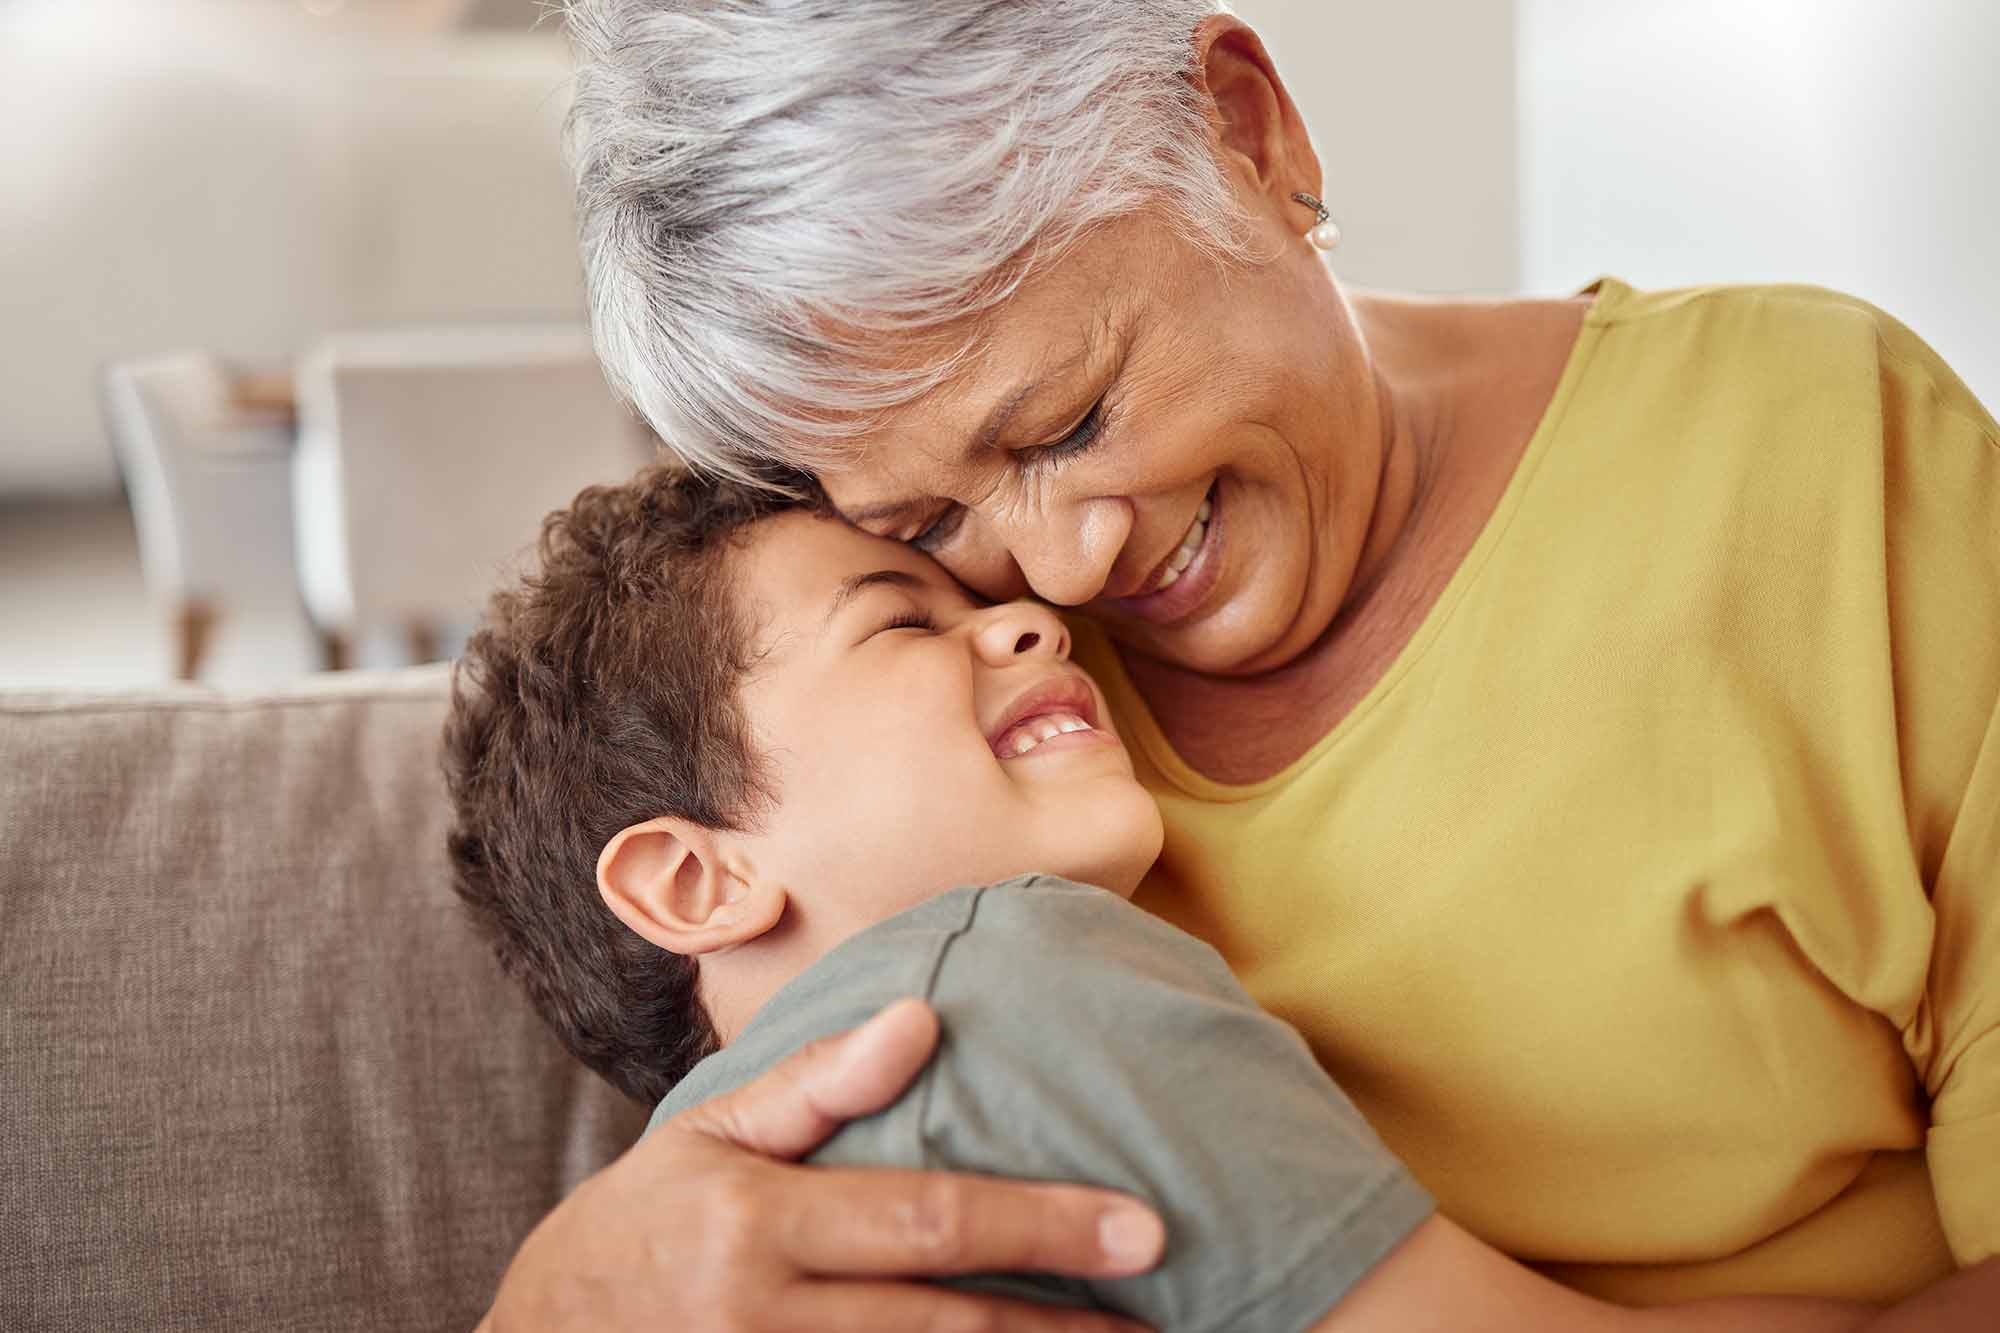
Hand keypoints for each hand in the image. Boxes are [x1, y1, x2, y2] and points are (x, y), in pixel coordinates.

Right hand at [483, 997, 1164, 1331]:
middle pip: (947, 1324)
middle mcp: (768, 1319)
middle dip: (1066, 1324)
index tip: (1142, 1228)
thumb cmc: (639, 1225)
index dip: (1043, 1225)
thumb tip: (921, 1019)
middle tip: (1167, 1318)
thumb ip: (815, 1084)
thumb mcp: (709, 1134)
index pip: (928, 1224)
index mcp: (760, 1225)